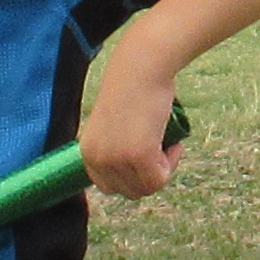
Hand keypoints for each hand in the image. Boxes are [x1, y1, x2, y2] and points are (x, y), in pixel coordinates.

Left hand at [79, 75, 179, 198]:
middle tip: (159, 147)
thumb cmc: (132, 89)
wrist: (141, 68)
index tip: (145, 154)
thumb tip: (131, 173)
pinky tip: (173, 143)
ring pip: (147, 187)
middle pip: (130, 191)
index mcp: (87, 153)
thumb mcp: (113, 126)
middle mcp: (98, 159)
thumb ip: (114, 148)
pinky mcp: (138, 156)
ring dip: (162, 169)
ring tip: (166, 142)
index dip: (132, 175)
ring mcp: (117, 159)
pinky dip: (172, 163)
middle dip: (149, 174)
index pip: (109, 187)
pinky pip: (160, 179)